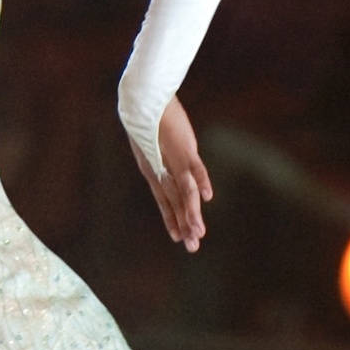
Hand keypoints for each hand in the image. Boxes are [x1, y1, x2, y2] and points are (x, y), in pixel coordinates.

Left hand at [131, 95, 211, 251]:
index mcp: (153, 172)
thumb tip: (163, 166)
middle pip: (176, 203)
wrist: (143, 101)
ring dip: (192, 213)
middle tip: (193, 248)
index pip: (164, 202)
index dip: (171, 220)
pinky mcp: (184, 149)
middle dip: (185, 225)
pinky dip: (201, 183)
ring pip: (184, 193)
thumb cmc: (148, 120)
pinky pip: (194, 169)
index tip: (178, 238)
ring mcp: (174, 161)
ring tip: (199, 233)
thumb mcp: (153, 144)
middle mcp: (162, 171)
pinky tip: (207, 199)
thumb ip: (162, 158)